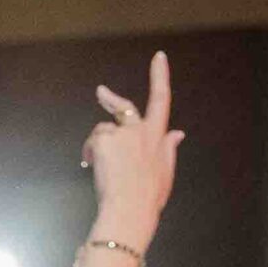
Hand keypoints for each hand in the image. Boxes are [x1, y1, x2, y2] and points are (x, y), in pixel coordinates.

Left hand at [82, 52, 181, 248]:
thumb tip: (178, 133)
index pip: (161, 99)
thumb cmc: (149, 196)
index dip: (160, 76)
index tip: (158, 58)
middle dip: (111, 98)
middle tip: (101, 92)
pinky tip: (93, 167)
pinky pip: (92, 143)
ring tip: (99, 168)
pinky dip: (89, 154)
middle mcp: (139, 129)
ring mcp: (121, 134)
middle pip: (124, 108)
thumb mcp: (165, 172)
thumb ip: (169, 148)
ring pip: (103, 132)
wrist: (130, 209)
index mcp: (157, 135)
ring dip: (98, 146)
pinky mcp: (103, 141)